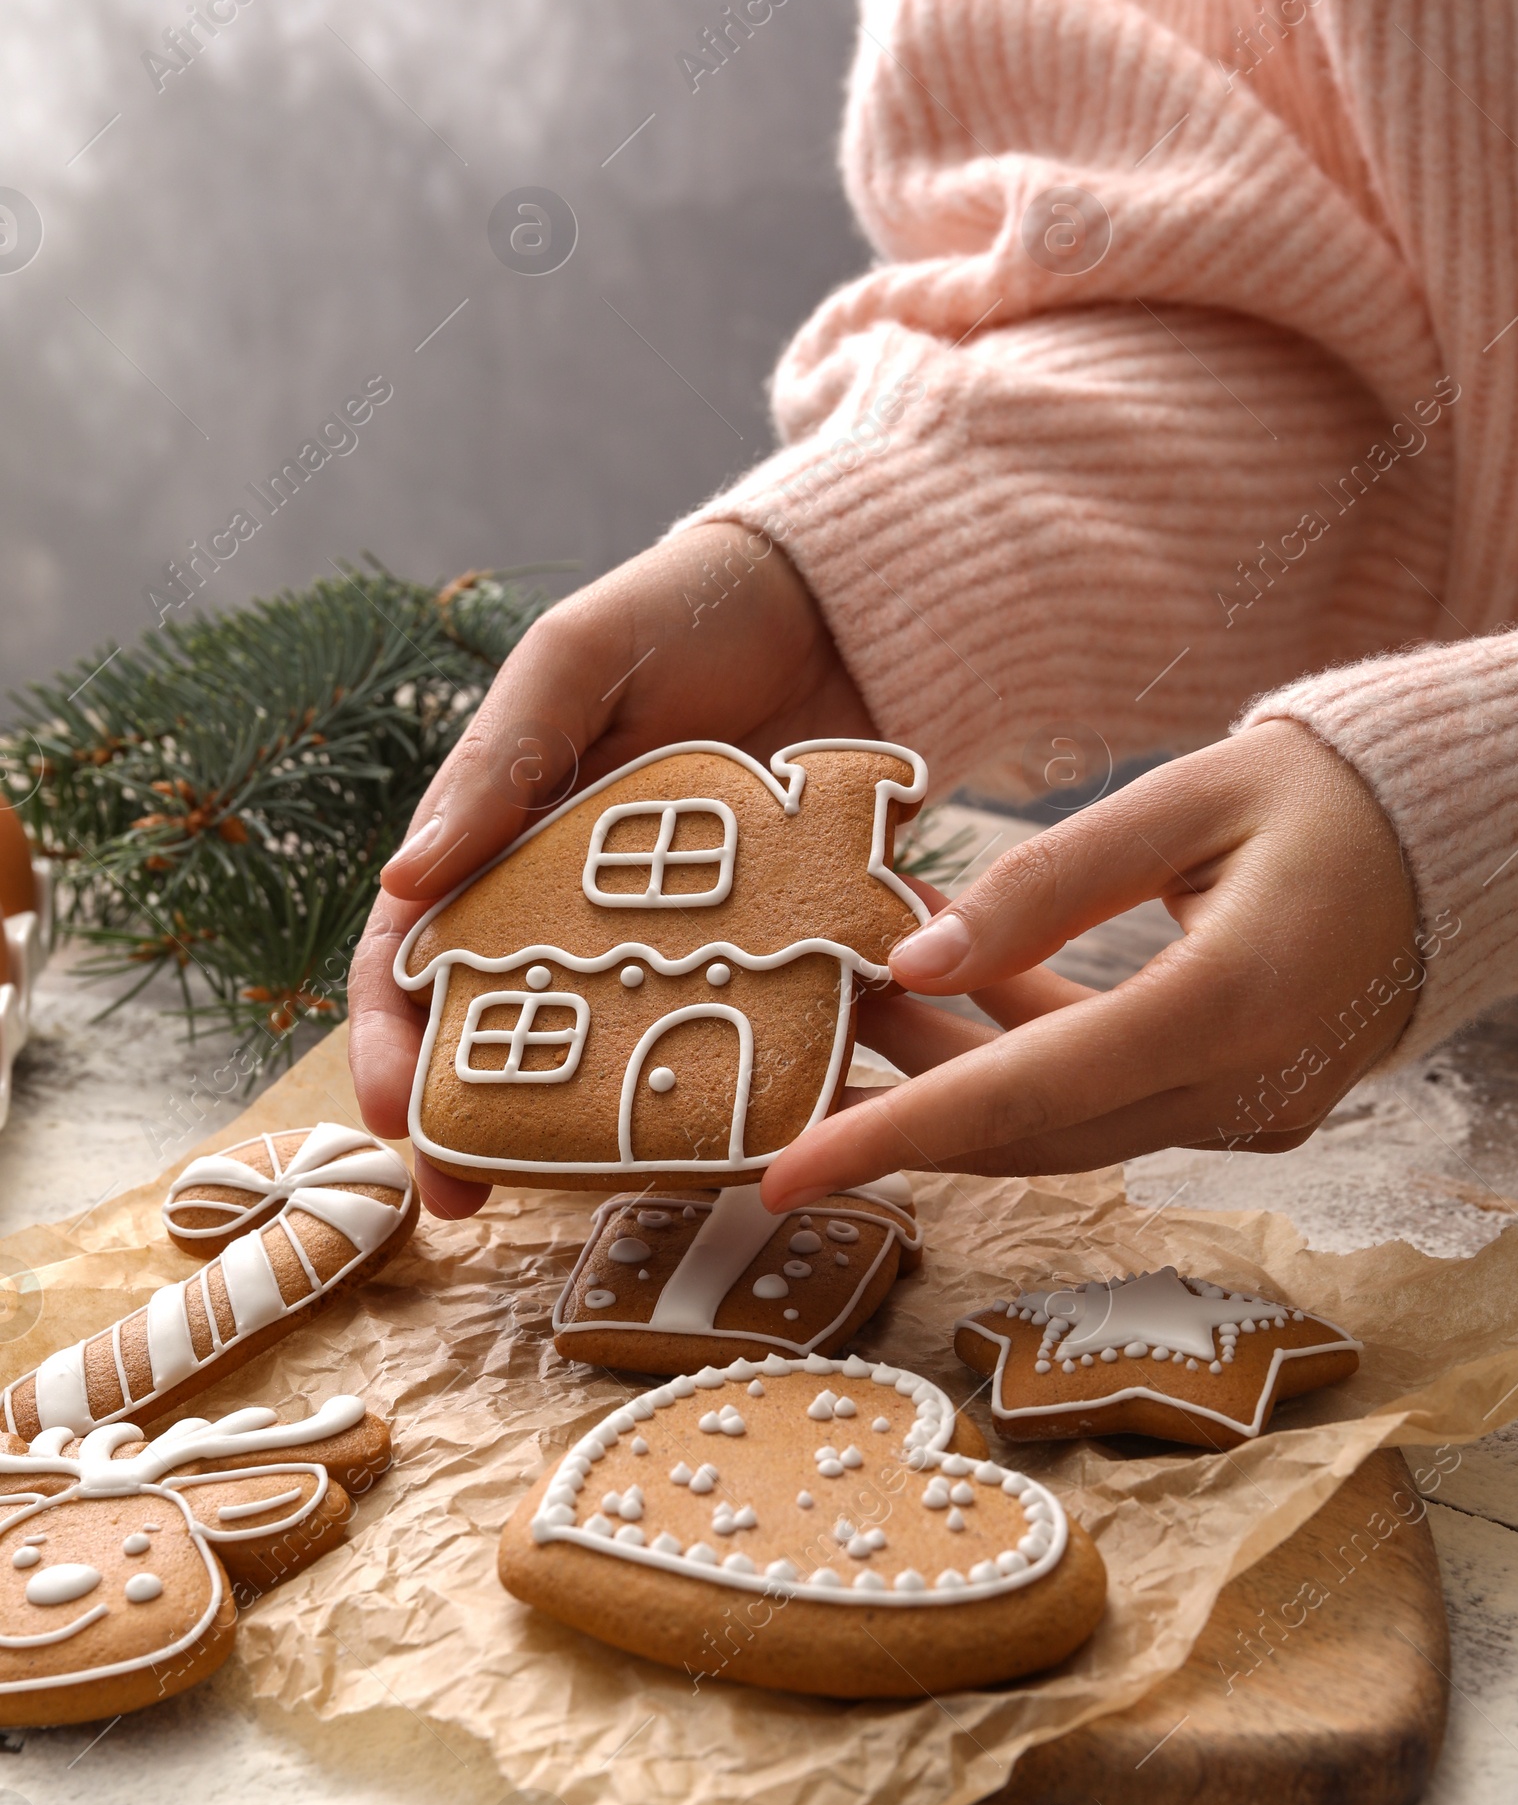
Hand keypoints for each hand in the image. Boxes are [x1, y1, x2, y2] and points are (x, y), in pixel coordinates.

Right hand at [349, 521, 869, 1215]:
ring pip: (621, 1055)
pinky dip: (743, 1084)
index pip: (417, 957)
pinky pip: (750, 1030)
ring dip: (600, 1132)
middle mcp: (579, 906)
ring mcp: (677, 935)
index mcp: (504, 842)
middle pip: (505, 1033)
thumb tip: (406, 877)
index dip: (390, 1040)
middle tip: (466, 1202)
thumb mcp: (573, 663)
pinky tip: (746, 1138)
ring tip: (593, 1193)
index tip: (392, 1119)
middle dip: (475, 1125)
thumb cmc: (682, 612)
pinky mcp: (774, 945)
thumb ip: (500, 761)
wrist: (840, 602)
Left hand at [760, 720, 1421, 1203]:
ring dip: (959, 1073)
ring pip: (1065, 1124)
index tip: (784, 1169)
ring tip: (869, 991)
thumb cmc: (1332, 795)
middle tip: (805, 1037)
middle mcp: (1243, 1088)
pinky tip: (967, 993)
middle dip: (903, 1097)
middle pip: (1030, 1130)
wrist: (1467, 838)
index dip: (893, 1133)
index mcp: (1231, 1006)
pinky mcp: (1247, 1106)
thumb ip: (1046, 884)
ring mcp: (1251, 1113)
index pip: (1027, 1092)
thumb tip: (915, 959)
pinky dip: (1028, 1062)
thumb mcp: (1183, 802)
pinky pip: (1110, 1105)